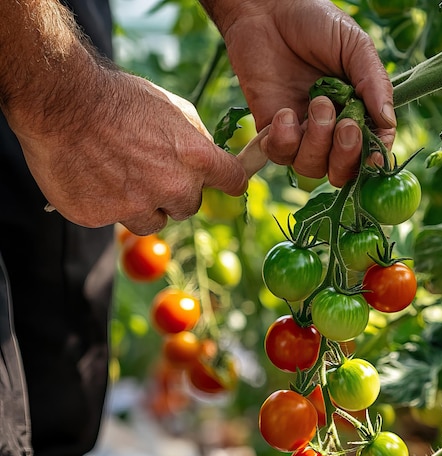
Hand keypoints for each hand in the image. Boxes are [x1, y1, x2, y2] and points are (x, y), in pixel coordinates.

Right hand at [13, 71, 247, 234]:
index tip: (226, 184)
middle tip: (148, 169)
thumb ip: (196, 138)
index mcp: (196, 158)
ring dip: (142, 206)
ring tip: (118, 175)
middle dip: (173, 193)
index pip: (233, 181)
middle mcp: (172, 187)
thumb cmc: (117, 99)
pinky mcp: (101, 217)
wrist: (60, 101)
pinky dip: (105, 204)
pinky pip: (113, 220)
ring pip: (153, 222)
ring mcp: (136, 206)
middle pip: (189, 207)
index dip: (229, 182)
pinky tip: (92, 178)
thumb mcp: (171, 107)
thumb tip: (213, 160)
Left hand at [207, 0, 395, 186]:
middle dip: (345, 156)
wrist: (267, 8)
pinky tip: (285, 113)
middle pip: (341, 170)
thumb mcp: (355, 46)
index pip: (371, 149)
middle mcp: (331, 129)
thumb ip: (374, 83)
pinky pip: (281, 155)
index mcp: (359, 111)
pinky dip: (284, 140)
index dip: (374, 159)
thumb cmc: (315, 21)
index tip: (375, 155)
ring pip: (312, 167)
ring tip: (316, 102)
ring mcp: (302, 133)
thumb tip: (389, 122)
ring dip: (317, 143)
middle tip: (345, 125)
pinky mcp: (272, 131)